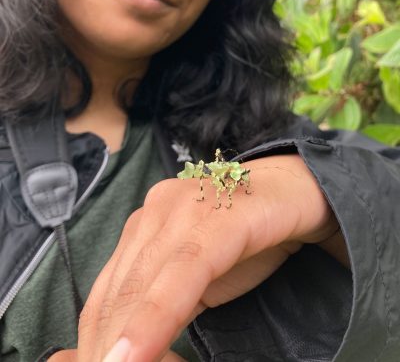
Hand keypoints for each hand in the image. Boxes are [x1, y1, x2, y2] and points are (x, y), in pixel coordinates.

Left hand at [70, 154, 337, 360]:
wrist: (298, 190)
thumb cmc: (249, 238)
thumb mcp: (198, 280)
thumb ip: (165, 306)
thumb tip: (129, 353)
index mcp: (144, 227)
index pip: (105, 295)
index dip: (94, 344)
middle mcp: (155, 212)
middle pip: (117, 294)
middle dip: (104, 350)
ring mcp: (186, 208)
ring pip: (141, 284)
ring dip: (122, 343)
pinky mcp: (222, 216)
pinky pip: (184, 270)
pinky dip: (157, 316)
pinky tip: (136, 354)